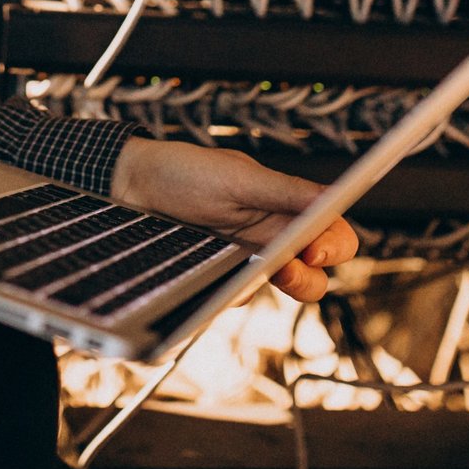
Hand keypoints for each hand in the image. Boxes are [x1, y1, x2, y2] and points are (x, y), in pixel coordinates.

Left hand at [111, 138, 357, 301]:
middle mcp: (274, 235)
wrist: (133, 186)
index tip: (316, 249)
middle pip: (318, 271)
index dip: (336, 245)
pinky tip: (224, 278)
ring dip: (282, 287)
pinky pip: (244, 295)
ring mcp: (250, 259)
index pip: (333, 232)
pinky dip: (239, 292)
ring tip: (262, 272)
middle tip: (289, 268)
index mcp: (286, 206)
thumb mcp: (238, 178)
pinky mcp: (223, 278)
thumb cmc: (184, 172)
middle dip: (312, 276)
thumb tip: (334, 197)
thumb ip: (287, 192)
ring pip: (286, 289)